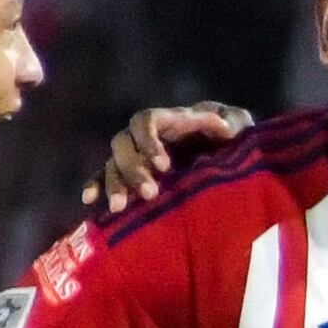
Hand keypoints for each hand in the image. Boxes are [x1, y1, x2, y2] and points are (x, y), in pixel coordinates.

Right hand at [88, 101, 252, 212]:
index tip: (163, 166)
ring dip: (114, 184)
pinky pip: (104, 177)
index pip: (146, 121)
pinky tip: (89, 201)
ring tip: (119, 207)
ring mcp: (137, 156)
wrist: (228, 154)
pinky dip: (96, 186)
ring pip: (112, 164)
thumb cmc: (235, 136)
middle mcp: (147, 137)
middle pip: (123, 144)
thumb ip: (230, 122)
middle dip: (133, 169)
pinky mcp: (133, 176)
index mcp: (168, 120)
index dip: (149, 141)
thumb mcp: (238, 126)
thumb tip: (223, 127)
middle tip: (150, 193)